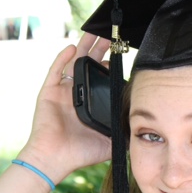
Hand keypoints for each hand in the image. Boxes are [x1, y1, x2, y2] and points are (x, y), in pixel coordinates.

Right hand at [17, 33, 111, 183]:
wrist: (55, 159)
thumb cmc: (79, 153)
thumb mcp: (109, 142)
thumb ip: (123, 133)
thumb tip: (142, 128)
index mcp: (90, 103)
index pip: (102, 79)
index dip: (111, 67)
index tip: (122, 55)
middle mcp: (76, 94)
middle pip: (89, 65)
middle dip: (100, 50)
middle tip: (112, 37)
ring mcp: (62, 92)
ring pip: (73, 63)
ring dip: (83, 47)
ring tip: (93, 33)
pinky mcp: (49, 92)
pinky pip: (56, 71)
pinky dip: (62, 58)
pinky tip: (72, 48)